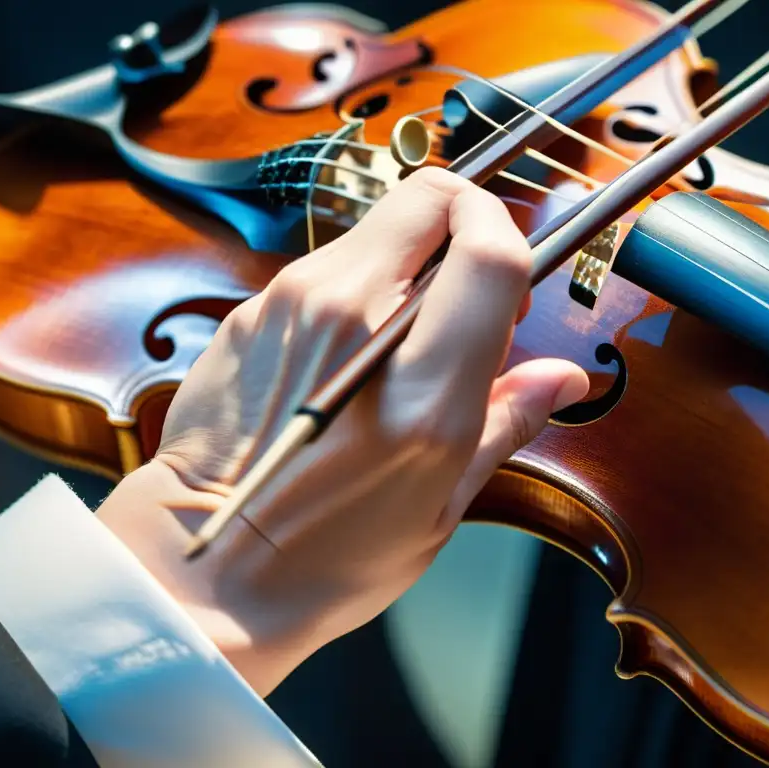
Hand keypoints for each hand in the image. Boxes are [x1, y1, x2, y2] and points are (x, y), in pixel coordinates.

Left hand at [96, 167, 587, 694]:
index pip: (487, 249)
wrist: (207, 565)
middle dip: (464, 222)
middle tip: (467, 291)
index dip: (511, 233)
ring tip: (403, 336)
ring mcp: (293, 307)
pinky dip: (355, 289)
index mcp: (421, 389)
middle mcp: (355, 326)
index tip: (514, 266)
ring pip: (376, 230)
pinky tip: (347, 353)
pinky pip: (326, 268)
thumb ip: (507, 422)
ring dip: (408, 261)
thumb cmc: (327, 556)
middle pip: (427, 201)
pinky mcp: (252, 310)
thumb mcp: (441, 505)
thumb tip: (562, 378)